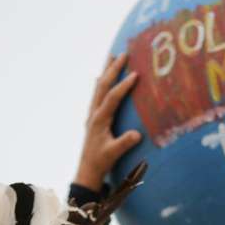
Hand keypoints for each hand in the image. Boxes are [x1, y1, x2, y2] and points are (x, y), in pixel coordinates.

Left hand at [74, 54, 142, 188]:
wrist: (87, 170)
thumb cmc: (101, 162)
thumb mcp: (113, 153)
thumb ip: (124, 143)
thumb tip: (137, 135)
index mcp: (99, 119)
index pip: (112, 97)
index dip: (123, 86)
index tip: (135, 74)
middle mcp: (94, 113)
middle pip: (102, 85)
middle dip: (113, 69)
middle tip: (123, 54)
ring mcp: (93, 114)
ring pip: (99, 87)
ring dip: (106, 71)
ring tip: (112, 56)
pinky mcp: (94, 117)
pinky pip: (98, 94)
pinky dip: (102, 82)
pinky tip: (102, 77)